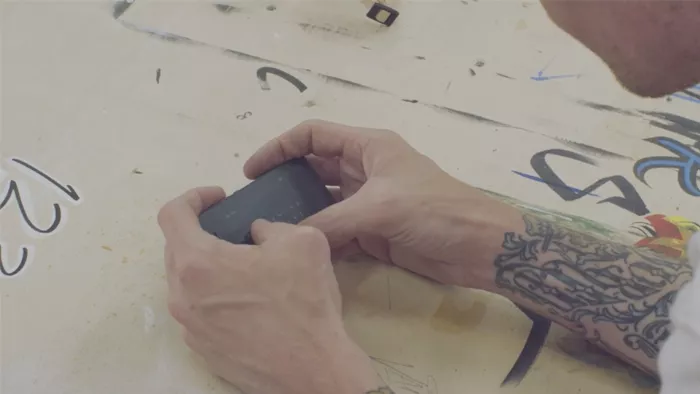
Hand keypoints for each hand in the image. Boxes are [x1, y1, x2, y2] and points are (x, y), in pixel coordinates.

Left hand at [158, 187, 380, 393]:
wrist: (312, 370)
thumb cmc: (304, 302)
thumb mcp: (301, 241)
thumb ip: (270, 226)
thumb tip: (256, 233)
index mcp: (199, 263)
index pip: (172, 214)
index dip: (192, 197)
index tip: (218, 197)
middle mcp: (182, 296)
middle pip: (176, 249)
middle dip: (202, 232)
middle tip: (234, 231)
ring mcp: (190, 328)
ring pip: (186, 283)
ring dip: (208, 267)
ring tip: (243, 268)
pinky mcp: (202, 351)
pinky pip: (199, 312)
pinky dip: (214, 297)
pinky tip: (248, 303)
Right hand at [244, 120, 519, 288]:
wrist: (478, 247)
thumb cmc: (434, 210)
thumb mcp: (379, 209)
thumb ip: (331, 221)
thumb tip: (287, 236)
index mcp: (368, 147)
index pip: (313, 135)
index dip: (280, 147)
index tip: (252, 171)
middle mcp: (364, 170)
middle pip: (314, 168)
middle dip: (286, 183)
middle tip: (256, 206)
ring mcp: (368, 202)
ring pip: (323, 202)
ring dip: (300, 214)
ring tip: (268, 231)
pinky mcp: (374, 231)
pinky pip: (336, 231)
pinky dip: (318, 239)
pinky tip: (297, 251)